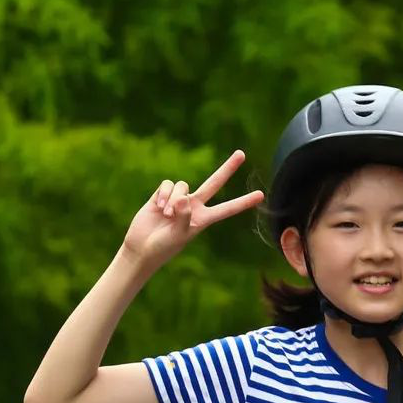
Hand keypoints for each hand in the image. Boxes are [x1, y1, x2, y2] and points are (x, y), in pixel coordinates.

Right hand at [121, 150, 263, 271]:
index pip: (227, 209)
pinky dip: (164, 194)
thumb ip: (184, 217)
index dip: (243, 202)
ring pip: (183, 185)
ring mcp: (178, 199)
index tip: (260, 195)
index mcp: (203, 220)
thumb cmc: (162, 247)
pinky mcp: (163, 194)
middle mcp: (193, 206)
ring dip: (173, 199)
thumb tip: (184, 198)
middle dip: (227, 168)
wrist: (141, 248)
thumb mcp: (177, 236)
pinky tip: (159, 207)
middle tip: (242, 154)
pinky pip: (168, 184)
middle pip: (214, 183)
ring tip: (166, 215)